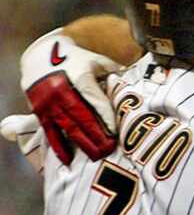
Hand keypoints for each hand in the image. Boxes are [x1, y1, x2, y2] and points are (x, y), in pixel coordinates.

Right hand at [21, 29, 119, 163]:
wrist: (40, 55)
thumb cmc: (75, 58)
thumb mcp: (95, 60)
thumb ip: (114, 70)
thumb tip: (134, 79)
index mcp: (79, 76)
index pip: (95, 100)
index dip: (106, 116)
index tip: (116, 131)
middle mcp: (61, 90)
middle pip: (82, 117)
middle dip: (97, 135)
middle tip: (110, 150)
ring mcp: (48, 102)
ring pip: (68, 127)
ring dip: (82, 143)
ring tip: (96, 156)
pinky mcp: (39, 110)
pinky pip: (50, 132)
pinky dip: (59, 146)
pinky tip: (68, 160)